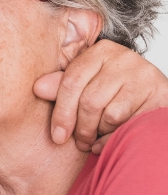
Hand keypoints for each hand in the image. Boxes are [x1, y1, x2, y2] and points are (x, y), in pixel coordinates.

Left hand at [34, 40, 167, 153]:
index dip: (62, 113)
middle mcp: (122, 58)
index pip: (71, 81)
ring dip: (98, 133)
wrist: (153, 101)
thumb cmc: (114, 96)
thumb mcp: (86, 87)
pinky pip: (125, 123)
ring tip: (97, 136)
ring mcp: (142, 74)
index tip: (58, 136)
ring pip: (107, 114)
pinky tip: (111, 137)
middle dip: (81, 128)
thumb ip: (63, 87)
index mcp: (100, 51)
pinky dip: (113, 137)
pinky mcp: (157, 93)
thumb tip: (38, 88)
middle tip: (80, 142)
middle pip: (89, 101)